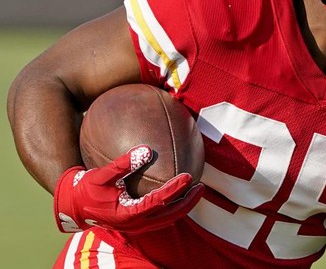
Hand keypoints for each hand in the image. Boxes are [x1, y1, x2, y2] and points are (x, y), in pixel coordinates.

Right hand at [54, 145, 203, 232]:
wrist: (74, 206)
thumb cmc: (87, 189)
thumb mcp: (101, 175)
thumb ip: (123, 164)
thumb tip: (146, 150)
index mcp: (128, 214)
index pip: (158, 202)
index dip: (175, 190)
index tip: (189, 177)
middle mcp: (136, 223)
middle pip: (170, 215)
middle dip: (187, 202)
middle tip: (201, 186)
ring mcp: (138, 225)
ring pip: (168, 218)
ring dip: (183, 205)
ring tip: (196, 190)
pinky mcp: (137, 222)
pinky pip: (161, 216)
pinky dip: (172, 205)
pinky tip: (179, 192)